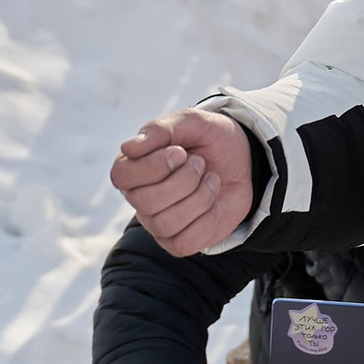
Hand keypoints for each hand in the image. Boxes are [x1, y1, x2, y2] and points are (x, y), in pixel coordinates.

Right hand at [109, 108, 253, 256]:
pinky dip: (207, 218)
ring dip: (199, 197)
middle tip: (199, 163)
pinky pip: (185, 242)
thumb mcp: (191, 122)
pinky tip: (213, 200)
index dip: (152, 166)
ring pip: (165, 223)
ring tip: (210, 179)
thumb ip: (160, 129)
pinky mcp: (178, 242)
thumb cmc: (209, 140)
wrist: (242, 160)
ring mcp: (157, 223)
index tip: (179, 151)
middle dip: (183, 180)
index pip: (122, 175)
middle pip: (145, 201)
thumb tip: (128, 148)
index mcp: (133, 168)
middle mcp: (139, 198)